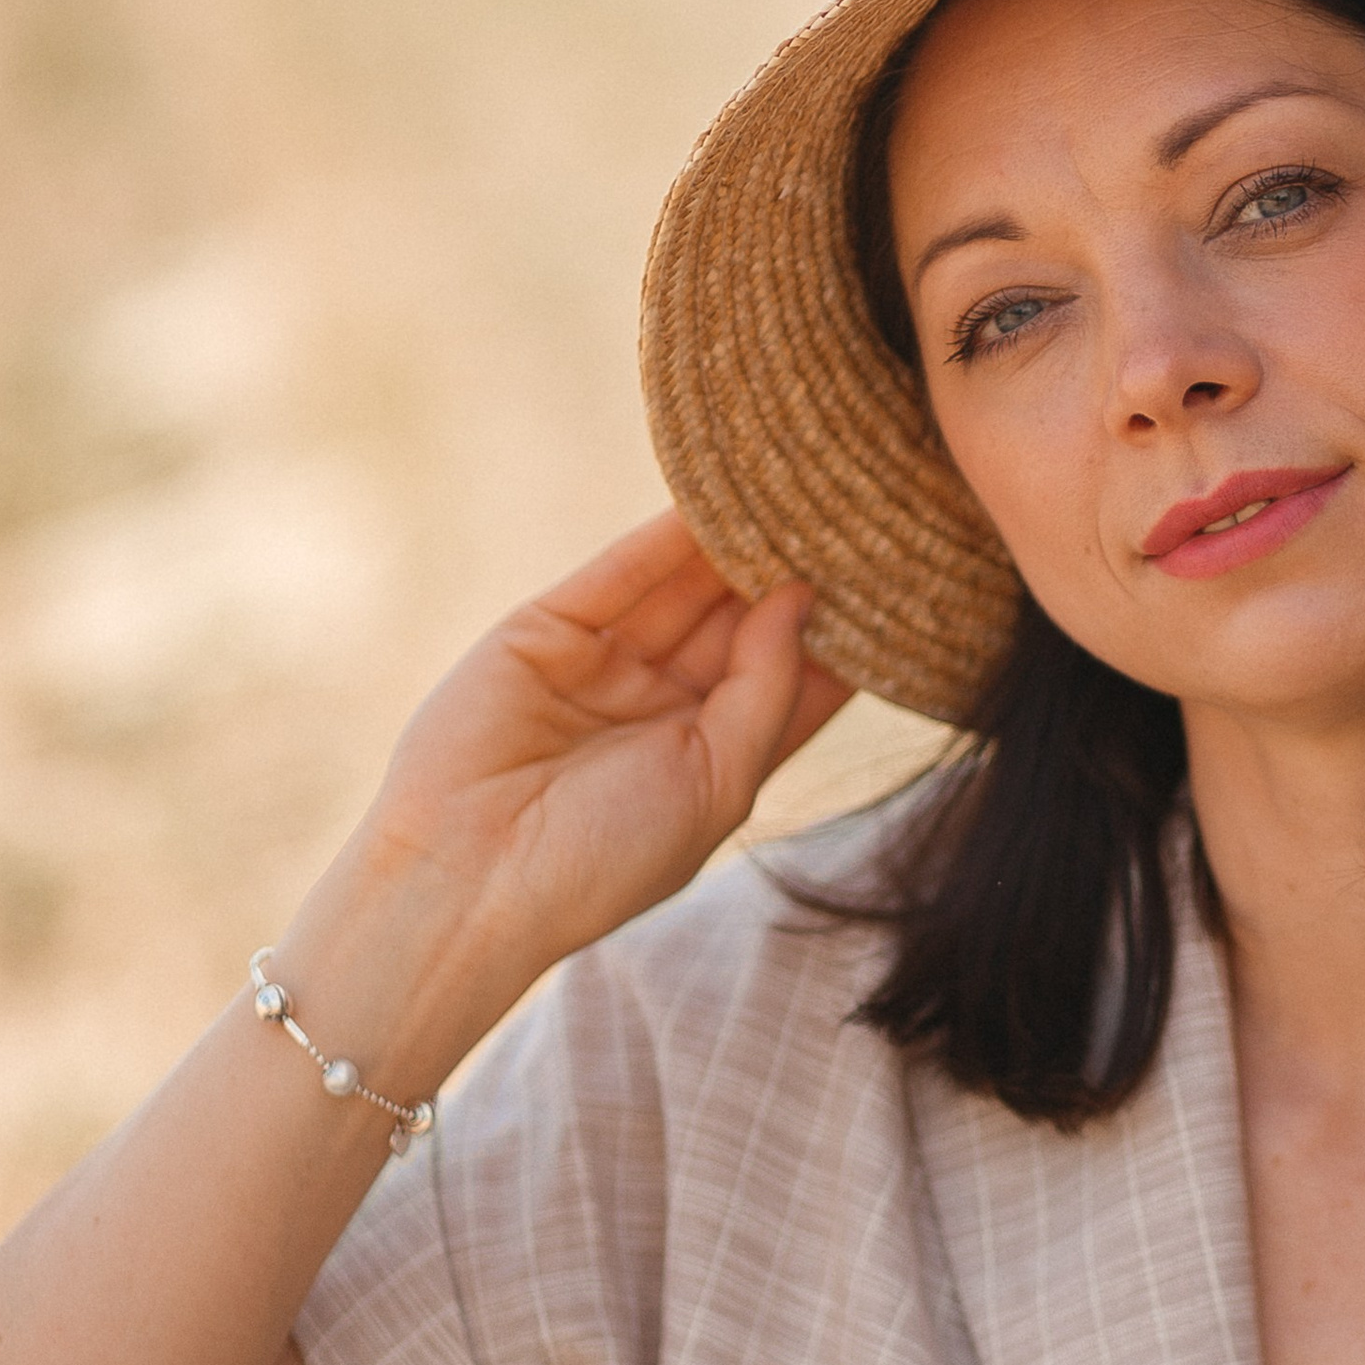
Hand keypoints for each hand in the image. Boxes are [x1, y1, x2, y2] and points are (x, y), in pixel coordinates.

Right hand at [296, 514, 852, 1057]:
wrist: (468, 882)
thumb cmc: (603, 861)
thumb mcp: (717, 780)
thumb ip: (767, 686)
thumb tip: (806, 596)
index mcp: (713, 756)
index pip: (791, 676)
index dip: (839, 628)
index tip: (896, 572)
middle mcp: (664, 704)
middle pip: (742, 619)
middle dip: (791, 568)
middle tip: (855, 504)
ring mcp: (605, 663)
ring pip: (685, 585)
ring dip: (735, 538)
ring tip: (798, 482)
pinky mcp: (548, 629)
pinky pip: (622, 571)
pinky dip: (666, 532)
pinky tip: (719, 492)